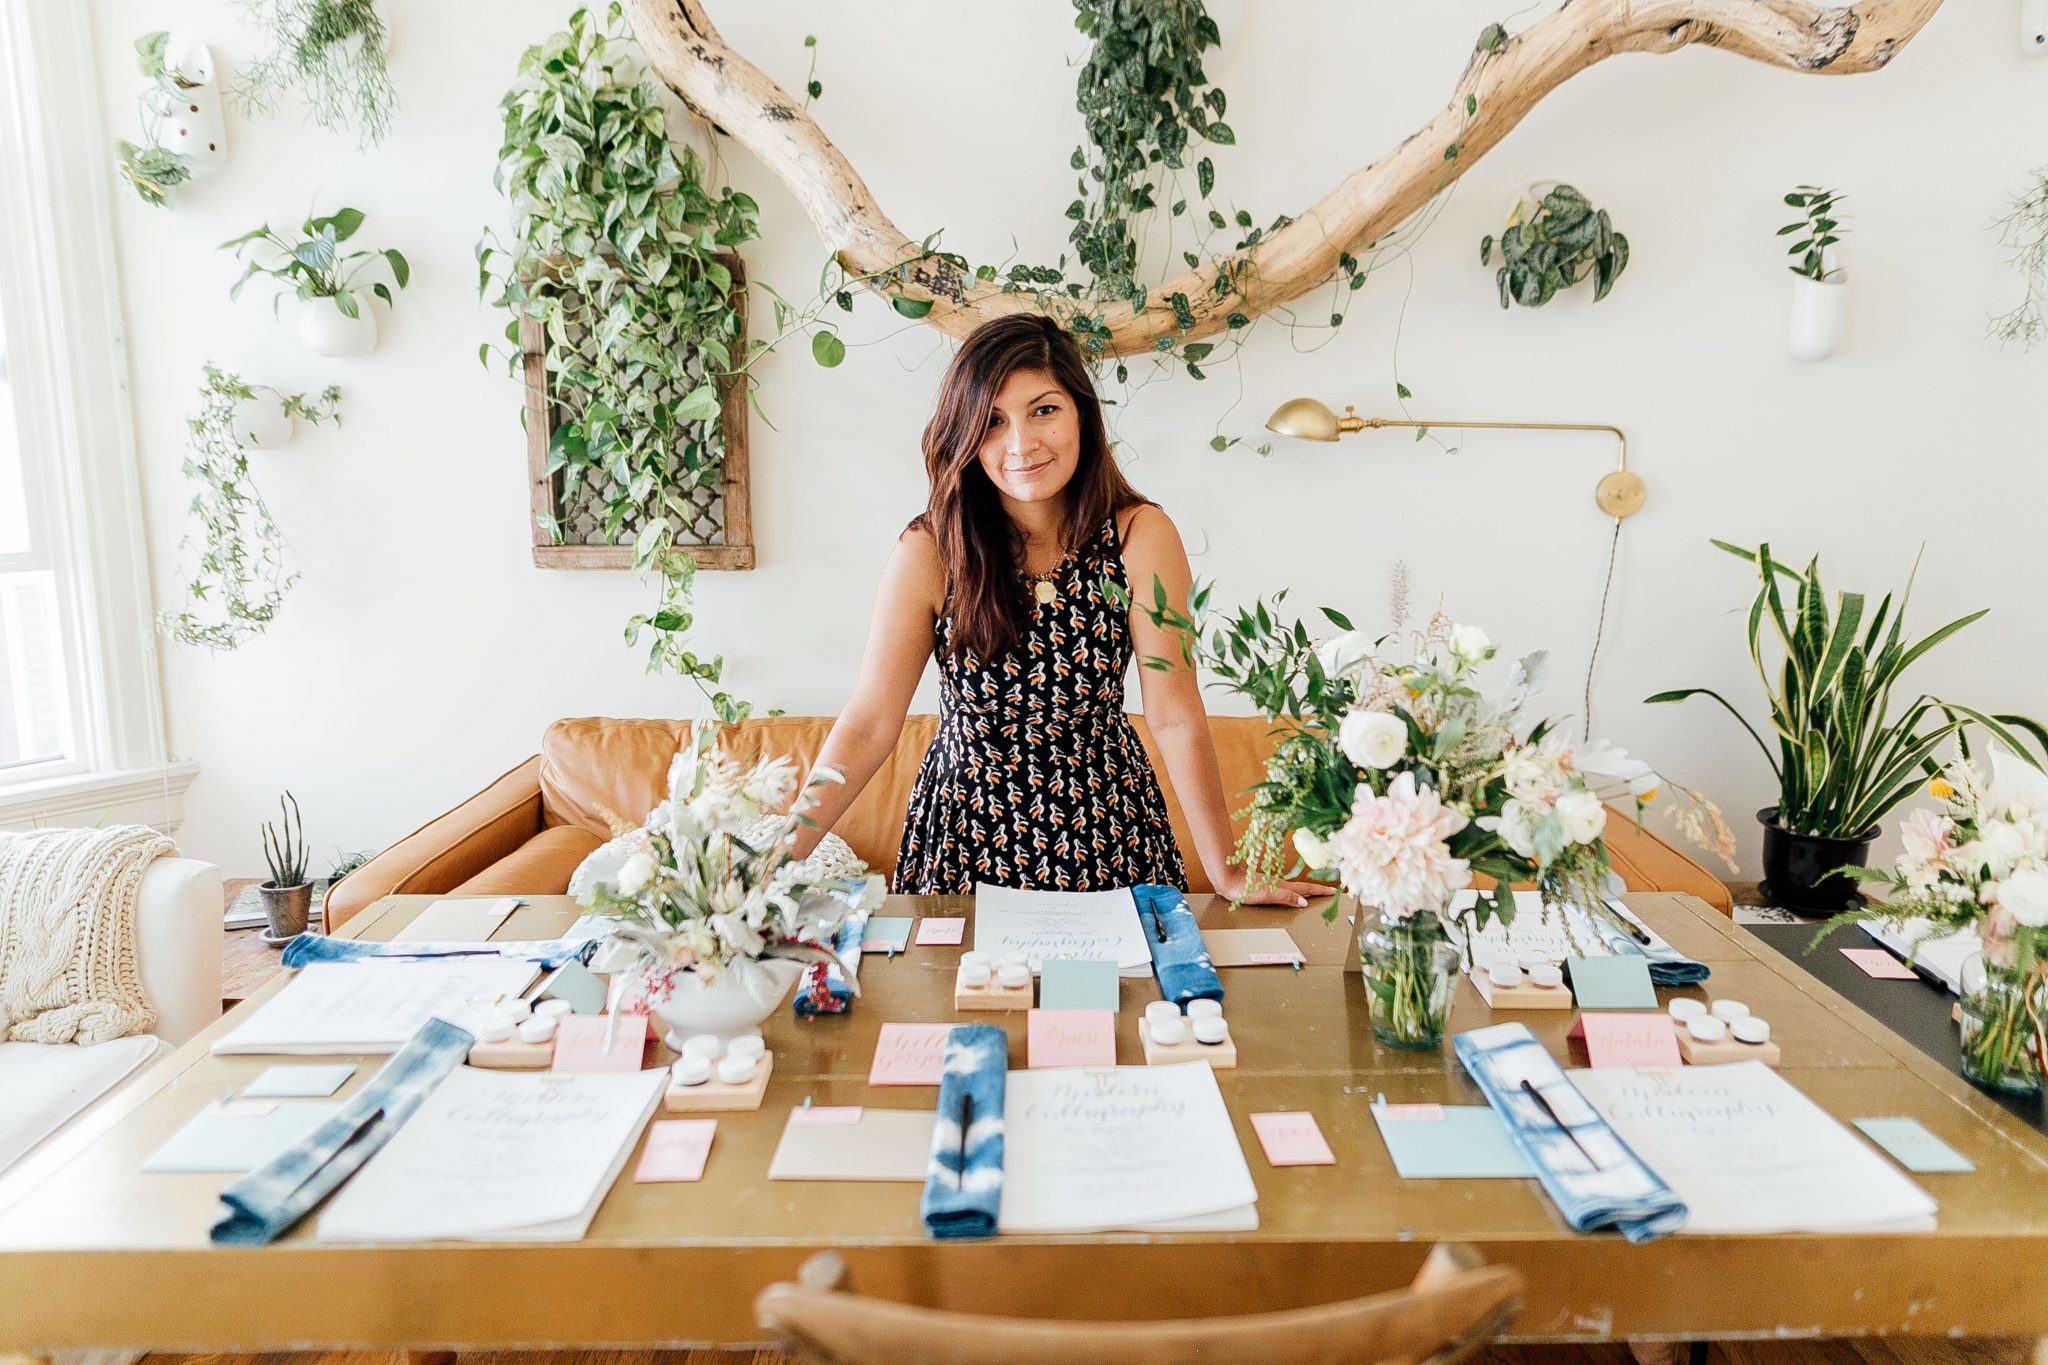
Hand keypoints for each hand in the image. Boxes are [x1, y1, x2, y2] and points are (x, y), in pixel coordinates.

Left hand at [1209, 867, 1330, 908]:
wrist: (1227, 881)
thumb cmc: (1245, 889)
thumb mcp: (1268, 895)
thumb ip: (1286, 897)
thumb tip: (1304, 902)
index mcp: (1282, 886)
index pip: (1306, 889)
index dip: (1319, 890)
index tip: (1333, 891)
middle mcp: (1279, 884)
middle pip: (1302, 887)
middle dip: (1317, 890)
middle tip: (1329, 892)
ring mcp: (1272, 884)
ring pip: (1294, 888)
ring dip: (1306, 890)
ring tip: (1315, 894)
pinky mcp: (1264, 886)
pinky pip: (1284, 889)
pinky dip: (1293, 891)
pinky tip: (1290, 894)